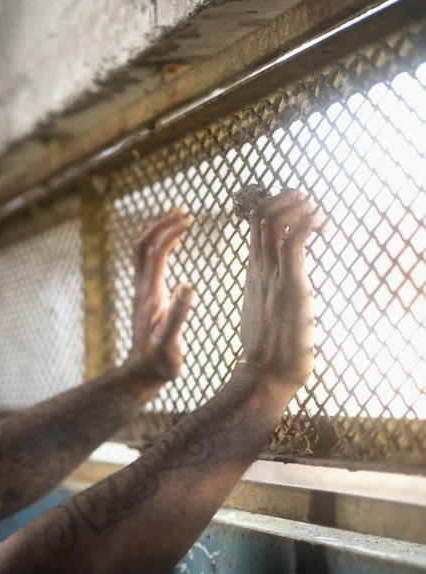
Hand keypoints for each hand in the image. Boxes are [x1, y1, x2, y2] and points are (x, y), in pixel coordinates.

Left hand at [124, 207, 195, 381]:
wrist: (144, 372)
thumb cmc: (160, 361)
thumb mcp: (171, 342)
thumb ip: (178, 314)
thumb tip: (187, 285)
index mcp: (150, 295)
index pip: (156, 253)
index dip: (171, 233)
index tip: (190, 220)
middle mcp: (142, 288)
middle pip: (142, 245)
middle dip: (160, 224)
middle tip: (183, 210)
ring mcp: (142, 290)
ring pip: (142, 251)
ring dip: (158, 231)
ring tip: (180, 218)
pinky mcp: (146, 295)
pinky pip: (149, 262)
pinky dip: (161, 245)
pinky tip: (175, 243)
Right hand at [238, 189, 321, 394]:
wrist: (266, 374)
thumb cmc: (270, 350)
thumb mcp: (264, 314)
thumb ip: (268, 298)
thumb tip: (280, 296)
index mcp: (253, 276)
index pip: (255, 228)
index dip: (273, 210)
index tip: (297, 212)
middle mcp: (260, 271)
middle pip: (260, 217)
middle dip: (284, 199)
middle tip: (306, 201)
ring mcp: (272, 278)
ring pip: (273, 223)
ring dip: (295, 206)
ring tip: (313, 208)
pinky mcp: (289, 286)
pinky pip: (294, 242)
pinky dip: (307, 223)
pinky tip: (319, 223)